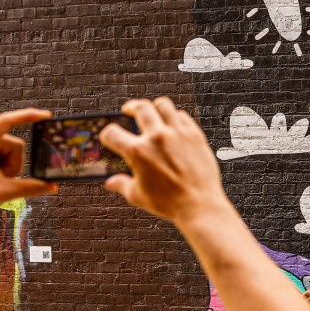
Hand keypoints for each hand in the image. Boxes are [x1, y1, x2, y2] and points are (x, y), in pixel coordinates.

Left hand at [0, 108, 57, 204]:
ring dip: (7, 166)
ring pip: (10, 151)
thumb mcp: (3, 190)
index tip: (46, 115)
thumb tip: (51, 186)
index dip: (30, 116)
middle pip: (15, 144)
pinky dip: (4, 165)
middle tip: (2, 177)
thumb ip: (30, 188)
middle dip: (13, 162)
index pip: (9, 121)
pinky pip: (3, 155)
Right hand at [100, 98, 226, 225]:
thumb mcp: (138, 196)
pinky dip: (175, 118)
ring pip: (163, 105)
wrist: (199, 205)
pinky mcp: (195, 135)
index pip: (112, 133)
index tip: (111, 137)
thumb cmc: (170, 203)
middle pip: (140, 107)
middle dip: (131, 107)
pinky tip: (173, 124)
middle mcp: (157, 138)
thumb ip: (122, 185)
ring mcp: (178, 134)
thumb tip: (111, 183)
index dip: (107, 135)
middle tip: (129, 110)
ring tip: (153, 113)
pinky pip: (182, 116)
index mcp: (138, 152)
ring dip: (155, 108)